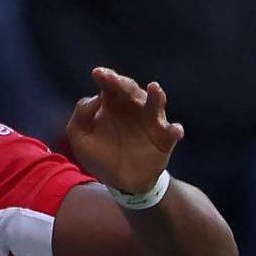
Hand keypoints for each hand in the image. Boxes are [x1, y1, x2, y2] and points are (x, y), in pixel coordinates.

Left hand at [66, 67, 183, 195]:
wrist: (120, 182)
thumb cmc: (100, 155)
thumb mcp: (80, 138)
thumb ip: (80, 116)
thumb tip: (94, 99)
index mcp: (112, 104)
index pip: (110, 86)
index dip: (106, 78)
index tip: (98, 73)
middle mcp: (134, 107)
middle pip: (131, 90)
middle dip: (124, 84)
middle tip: (115, 80)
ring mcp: (151, 121)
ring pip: (155, 105)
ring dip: (155, 97)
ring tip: (154, 88)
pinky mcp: (164, 138)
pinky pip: (172, 132)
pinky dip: (174, 130)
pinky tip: (175, 131)